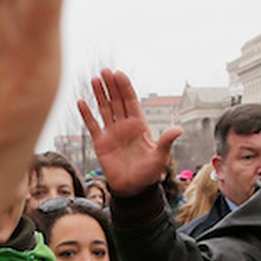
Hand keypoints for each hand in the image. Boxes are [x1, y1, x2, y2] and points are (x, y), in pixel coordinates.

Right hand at [77, 67, 179, 197]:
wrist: (133, 189)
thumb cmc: (149, 173)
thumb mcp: (160, 157)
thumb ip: (166, 142)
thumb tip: (178, 130)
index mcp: (139, 125)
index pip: (131, 102)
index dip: (125, 88)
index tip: (119, 74)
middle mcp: (125, 126)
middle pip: (117, 101)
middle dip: (111, 86)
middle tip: (105, 71)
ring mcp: (112, 133)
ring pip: (104, 109)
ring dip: (99, 94)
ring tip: (94, 79)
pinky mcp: (101, 143)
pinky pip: (92, 125)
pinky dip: (87, 114)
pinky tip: (81, 102)